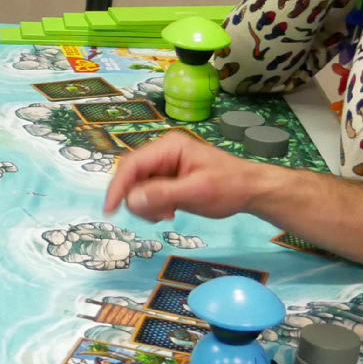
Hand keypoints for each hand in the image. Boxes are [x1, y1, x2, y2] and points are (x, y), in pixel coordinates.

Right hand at [101, 131, 263, 222]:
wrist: (251, 191)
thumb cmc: (229, 187)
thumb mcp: (196, 191)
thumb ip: (163, 194)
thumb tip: (131, 201)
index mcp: (168, 147)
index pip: (132, 164)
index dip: (118, 187)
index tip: (110, 210)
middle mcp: (162, 153)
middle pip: (132, 176)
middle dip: (138, 199)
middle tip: (159, 216)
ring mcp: (164, 166)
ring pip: (138, 188)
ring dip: (147, 205)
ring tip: (169, 214)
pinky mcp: (168, 179)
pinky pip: (148, 193)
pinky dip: (153, 206)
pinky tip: (170, 212)